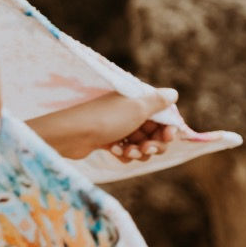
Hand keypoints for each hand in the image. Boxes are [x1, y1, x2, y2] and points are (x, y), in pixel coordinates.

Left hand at [25, 88, 178, 159]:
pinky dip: (123, 153)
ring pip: (141, 144)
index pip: (162, 116)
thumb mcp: (136, 108)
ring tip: (126, 151)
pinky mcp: (107, 140)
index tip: (167, 137)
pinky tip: (114, 151)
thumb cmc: (106, 119)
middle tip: (145, 149)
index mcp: (135, 101)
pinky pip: (126, 150)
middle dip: (153, 144)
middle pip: (153, 133)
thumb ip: (157, 102)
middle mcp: (128, 112)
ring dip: (138, 150)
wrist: (72, 134)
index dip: (168, 128)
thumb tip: (173, 93)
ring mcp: (117, 126)